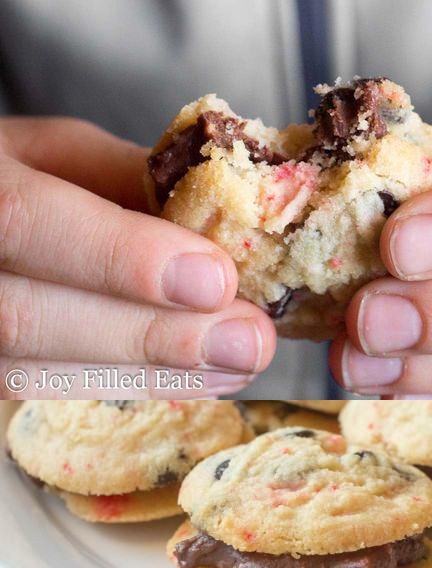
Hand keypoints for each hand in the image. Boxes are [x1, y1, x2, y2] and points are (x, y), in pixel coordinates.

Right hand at [0, 117, 275, 397]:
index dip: (120, 257)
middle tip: (247, 341)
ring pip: (38, 370)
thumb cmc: (18, 174)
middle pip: (29, 318)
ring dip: (154, 373)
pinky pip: (50, 389)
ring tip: (237, 363)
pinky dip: (134, 385)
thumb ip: (131, 183)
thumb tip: (222, 234)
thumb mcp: (66, 154)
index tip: (214, 281)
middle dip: (152, 334)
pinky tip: (201, 379)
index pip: (27, 221)